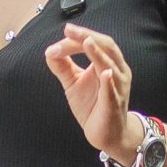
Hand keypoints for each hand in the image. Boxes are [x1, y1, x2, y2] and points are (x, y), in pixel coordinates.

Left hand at [45, 25, 135, 157]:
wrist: (107, 135)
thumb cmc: (93, 106)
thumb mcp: (73, 83)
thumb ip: (63, 67)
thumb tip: (48, 51)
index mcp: (109, 64)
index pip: (96, 43)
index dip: (79, 37)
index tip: (65, 32)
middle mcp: (117, 72)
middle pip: (107, 47)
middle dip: (88, 37)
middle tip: (70, 31)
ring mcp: (118, 89)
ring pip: (111, 66)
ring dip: (98, 54)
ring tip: (87, 42)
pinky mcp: (114, 106)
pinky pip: (112, 92)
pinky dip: (109, 82)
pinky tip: (104, 73)